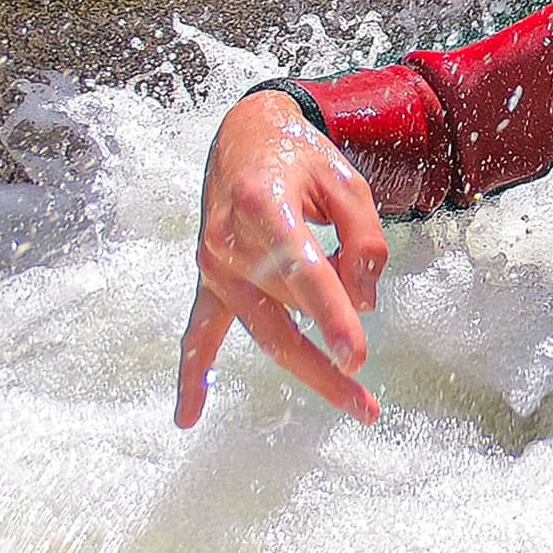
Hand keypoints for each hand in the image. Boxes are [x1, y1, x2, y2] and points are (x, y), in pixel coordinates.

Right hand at [174, 90, 387, 427]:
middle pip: (284, 311)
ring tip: (353, 388)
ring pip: (266, 325)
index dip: (332, 315)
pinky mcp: (208, 280)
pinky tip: (187, 415)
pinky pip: (199, 332)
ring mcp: (213, 265)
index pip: (303, 270)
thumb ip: (364, 238)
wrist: (245, 137)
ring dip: (309, 354)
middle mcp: (228, 240)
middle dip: (327, 358)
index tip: (356, 356)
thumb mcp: (348, 182)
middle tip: (365, 404)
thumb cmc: (302, 159)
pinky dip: (192, 374)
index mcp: (264, 203)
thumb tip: (363, 303)